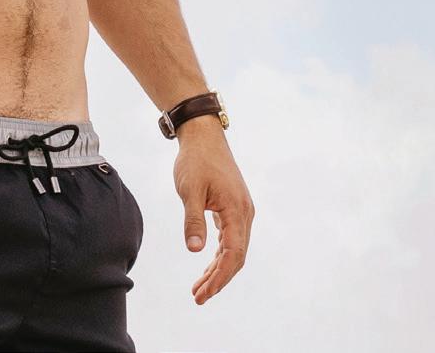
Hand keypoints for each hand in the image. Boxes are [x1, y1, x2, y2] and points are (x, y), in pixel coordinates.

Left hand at [173, 121, 254, 305]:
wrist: (203, 136)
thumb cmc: (196, 161)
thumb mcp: (190, 191)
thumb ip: (193, 221)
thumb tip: (195, 251)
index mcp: (237, 209)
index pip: (233, 253)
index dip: (219, 277)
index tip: (202, 294)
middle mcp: (244, 211)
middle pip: (237, 255)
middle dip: (219, 279)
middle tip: (197, 298)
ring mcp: (240, 209)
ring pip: (235, 248)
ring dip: (218, 269)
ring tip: (199, 288)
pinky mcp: (233, 206)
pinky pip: (231, 238)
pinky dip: (220, 255)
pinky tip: (207, 265)